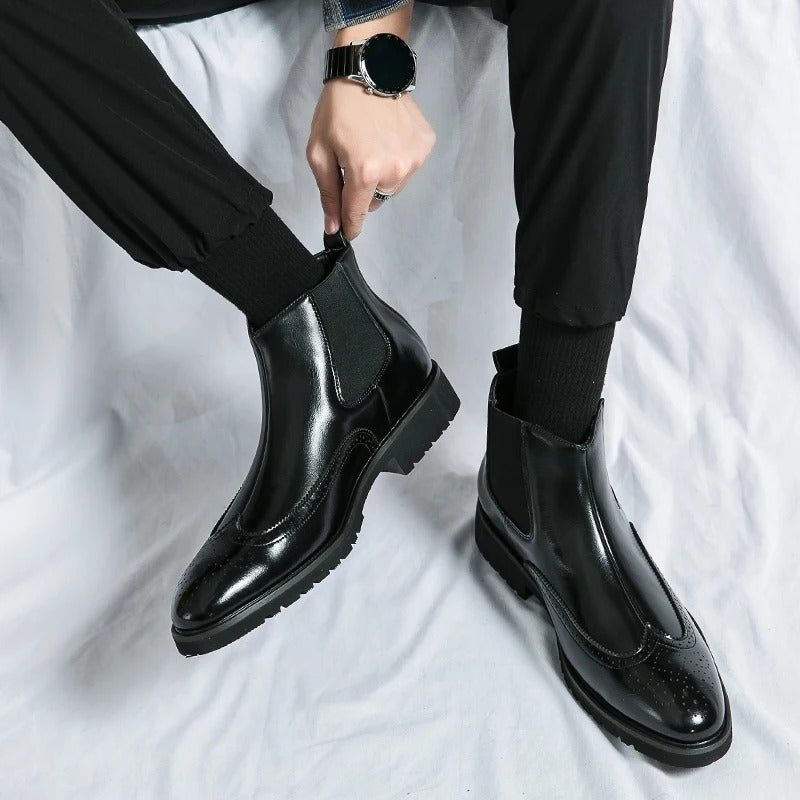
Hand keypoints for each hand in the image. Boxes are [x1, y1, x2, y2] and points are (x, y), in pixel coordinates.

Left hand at [305, 8, 434, 239]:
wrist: (370, 68)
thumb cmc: (339, 106)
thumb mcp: (319, 151)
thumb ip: (328, 193)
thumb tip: (333, 226)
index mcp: (365, 172)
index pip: (357, 215)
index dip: (350, 226)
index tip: (346, 232)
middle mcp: (394, 170)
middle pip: (375, 202)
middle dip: (363, 190)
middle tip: (353, 161)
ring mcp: (413, 159)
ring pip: (393, 187)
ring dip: (381, 176)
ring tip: (371, 146)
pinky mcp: (425, 147)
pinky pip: (408, 169)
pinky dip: (397, 160)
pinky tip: (387, 138)